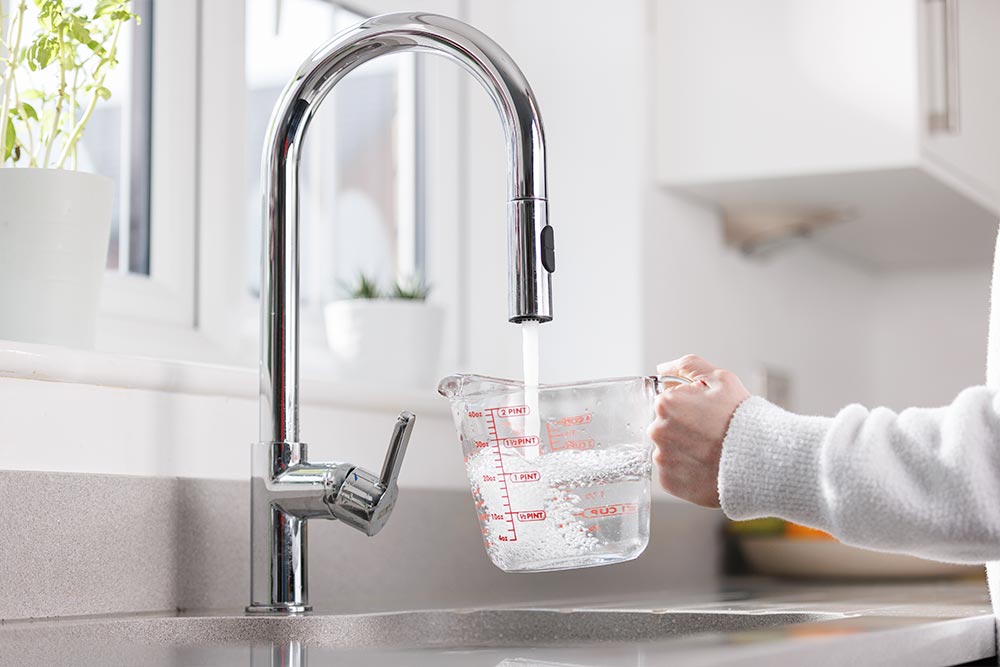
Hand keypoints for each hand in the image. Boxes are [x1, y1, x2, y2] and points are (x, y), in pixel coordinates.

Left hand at [648, 355, 749, 507]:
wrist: (761, 460)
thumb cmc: (742, 418)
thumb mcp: (721, 379)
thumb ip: (688, 366)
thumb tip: (663, 368)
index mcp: (666, 403)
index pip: (668, 403)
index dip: (690, 407)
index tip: (707, 415)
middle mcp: (657, 431)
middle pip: (666, 426)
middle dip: (684, 429)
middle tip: (711, 434)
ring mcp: (662, 458)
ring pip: (669, 450)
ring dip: (685, 451)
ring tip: (711, 452)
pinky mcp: (668, 482)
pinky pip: (672, 473)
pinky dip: (686, 471)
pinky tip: (706, 467)